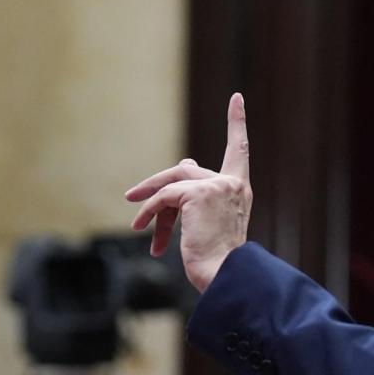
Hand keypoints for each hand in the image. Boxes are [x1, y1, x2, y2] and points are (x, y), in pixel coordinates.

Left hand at [125, 93, 252, 291]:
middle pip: (187, 171)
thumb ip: (197, 192)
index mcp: (240, 191)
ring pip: (172, 184)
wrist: (224, 276)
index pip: (239, 150)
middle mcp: (232, 185)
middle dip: (158, 186)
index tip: (236, 98)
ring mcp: (217, 187)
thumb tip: (187, 161)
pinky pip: (164, 198)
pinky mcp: (199, 194)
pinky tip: (143, 230)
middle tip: (133, 198)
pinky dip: (149, 213)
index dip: (237, 123)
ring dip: (149, 202)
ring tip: (137, 224)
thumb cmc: (217, 259)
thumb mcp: (209, 221)